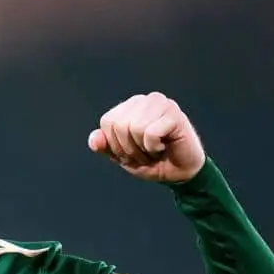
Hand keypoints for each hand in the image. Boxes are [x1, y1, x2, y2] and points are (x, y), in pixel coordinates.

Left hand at [88, 92, 205, 183]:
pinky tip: (165, 146)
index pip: (107, 121)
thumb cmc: (152, 161)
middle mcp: (145, 100)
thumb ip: (105, 147)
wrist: (179, 172)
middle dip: (128, 148)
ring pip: (135, 128)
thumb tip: (94, 138)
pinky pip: (150, 133)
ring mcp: (161, 104)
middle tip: (144, 152)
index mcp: (130, 107)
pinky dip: (154, 147)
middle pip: (119, 125)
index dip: (115, 144)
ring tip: (154, 149)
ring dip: (142, 149)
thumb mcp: (122, 157)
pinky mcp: (174, 113)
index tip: (130, 152)